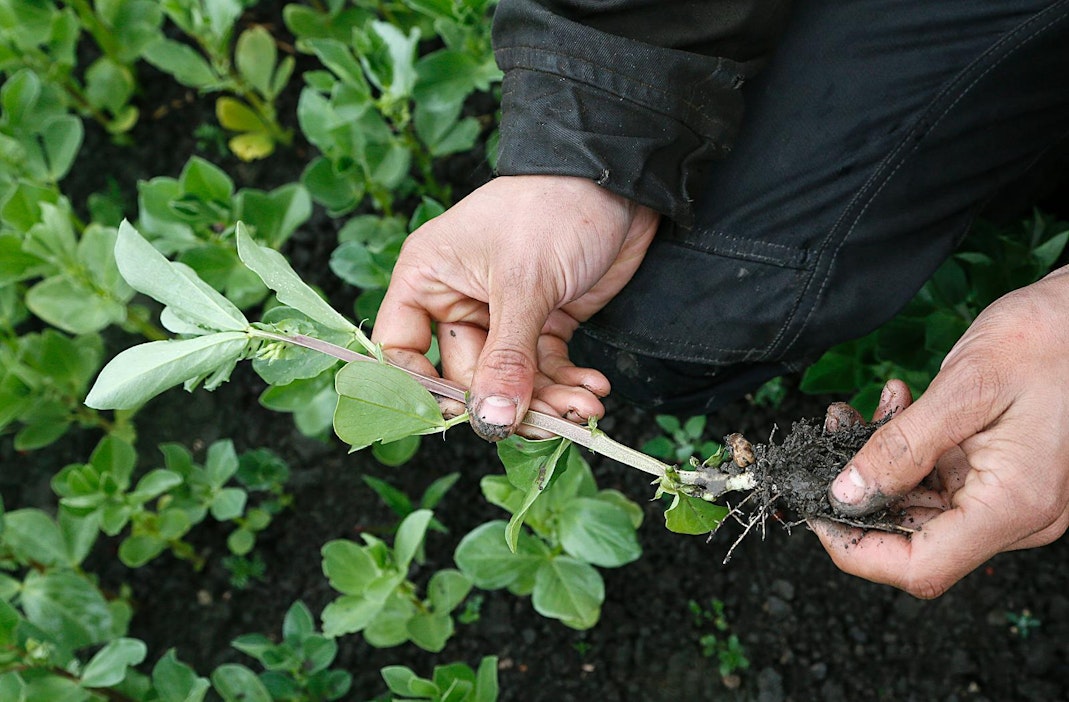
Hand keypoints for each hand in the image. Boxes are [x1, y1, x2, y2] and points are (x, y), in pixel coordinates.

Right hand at [371, 175, 659, 439]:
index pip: (402, 348)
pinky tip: (593, 388)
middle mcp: (458, 299)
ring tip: (585, 407)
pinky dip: (568, 383)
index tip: (459, 418)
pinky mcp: (544, 320)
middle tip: (547, 422)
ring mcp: (503, 313)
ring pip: (511, 378)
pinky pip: (545, 367)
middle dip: (508, 400)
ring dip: (548, 399)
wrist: (620, 181)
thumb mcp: (524, 283)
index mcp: (428, 278)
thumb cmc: (553, 206)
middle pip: (466, 375)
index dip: (422, 387)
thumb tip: (492, 419)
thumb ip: (507, 357)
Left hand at [811, 265, 1068, 597]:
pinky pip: (940, 479)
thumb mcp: (965, 388)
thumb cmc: (1049, 339)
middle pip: (916, 538)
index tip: (816, 512)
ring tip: (858, 411)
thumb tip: (847, 493)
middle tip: (832, 437)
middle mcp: (1018, 514)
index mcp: (1015, 504)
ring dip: (878, 463)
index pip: (922, 566)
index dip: (858, 550)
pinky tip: (897, 406)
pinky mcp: (1003, 474)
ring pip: (921, 505)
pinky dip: (906, 449)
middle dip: (860, 492)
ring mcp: (1011, 497)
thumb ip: (901, 447)